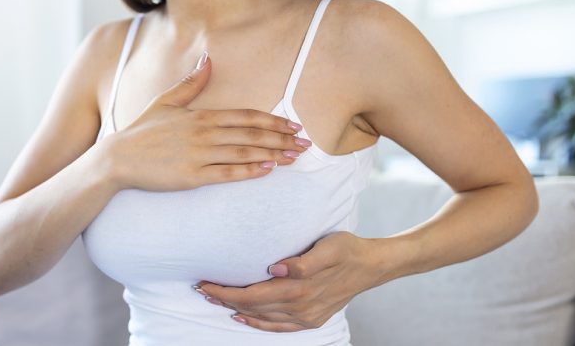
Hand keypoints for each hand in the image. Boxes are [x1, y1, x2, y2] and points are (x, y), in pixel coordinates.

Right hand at [103, 51, 310, 191]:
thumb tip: (207, 59)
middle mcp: (204, 134)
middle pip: (251, 134)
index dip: (272, 121)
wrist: (118, 159)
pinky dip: (249, 171)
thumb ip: (191, 83)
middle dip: (281, 138)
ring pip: (244, 153)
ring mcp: (199, 156)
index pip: (246, 116)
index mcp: (201, 116)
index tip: (293, 125)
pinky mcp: (192, 177)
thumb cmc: (142, 131)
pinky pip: (227, 173)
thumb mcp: (166, 102)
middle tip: (305, 143)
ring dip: (272, 154)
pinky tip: (267, 170)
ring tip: (294, 157)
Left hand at [193, 231, 392, 331]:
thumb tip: (275, 268)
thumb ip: (303, 261)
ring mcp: (305, 317)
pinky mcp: (311, 320)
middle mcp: (299, 307)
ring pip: (262, 318)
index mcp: (299, 288)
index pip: (251, 294)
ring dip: (237, 310)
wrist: (372, 266)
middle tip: (202, 289)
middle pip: (252, 307)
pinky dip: (258, 324)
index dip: (226, 292)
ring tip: (215, 301)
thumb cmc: (347, 249)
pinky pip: (278, 327)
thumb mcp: (328, 247)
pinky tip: (245, 319)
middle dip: (224, 299)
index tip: (205, 284)